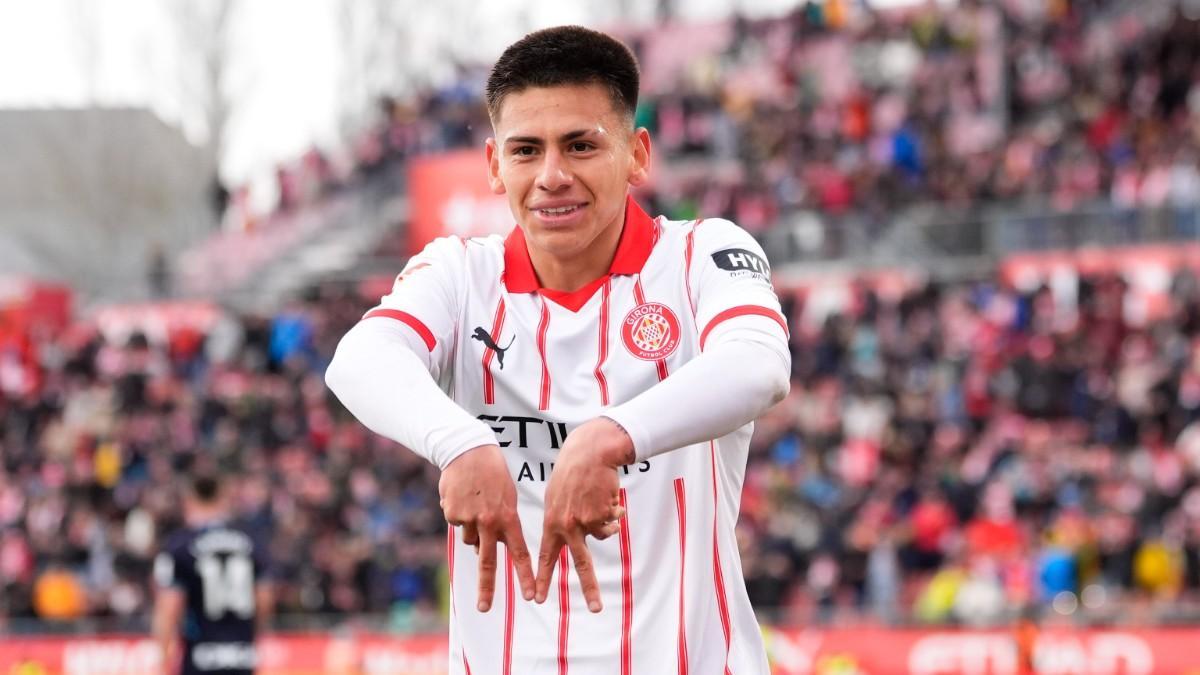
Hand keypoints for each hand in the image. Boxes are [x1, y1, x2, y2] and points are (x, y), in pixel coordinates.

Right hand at [439, 444, 534, 610]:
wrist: (467, 450)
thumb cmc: (493, 474)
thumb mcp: (507, 498)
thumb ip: (501, 524)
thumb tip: (484, 548)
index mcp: (508, 518)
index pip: (519, 553)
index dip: (526, 576)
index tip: (532, 596)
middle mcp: (489, 522)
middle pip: (487, 561)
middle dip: (487, 587)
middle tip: (484, 608)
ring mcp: (469, 519)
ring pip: (470, 539)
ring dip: (473, 530)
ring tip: (476, 504)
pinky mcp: (452, 514)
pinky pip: (457, 524)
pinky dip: (459, 515)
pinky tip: (463, 497)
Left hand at [535, 417, 633, 611]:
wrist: (589, 452)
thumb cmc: (572, 473)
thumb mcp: (556, 497)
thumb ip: (564, 520)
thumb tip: (592, 538)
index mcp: (551, 522)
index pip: (544, 556)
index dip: (542, 578)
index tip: (537, 599)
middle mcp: (567, 525)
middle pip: (581, 563)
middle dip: (590, 587)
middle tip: (597, 609)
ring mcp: (586, 520)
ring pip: (604, 536)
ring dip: (610, 523)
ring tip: (605, 503)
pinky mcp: (602, 513)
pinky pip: (613, 521)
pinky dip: (615, 510)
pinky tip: (609, 494)